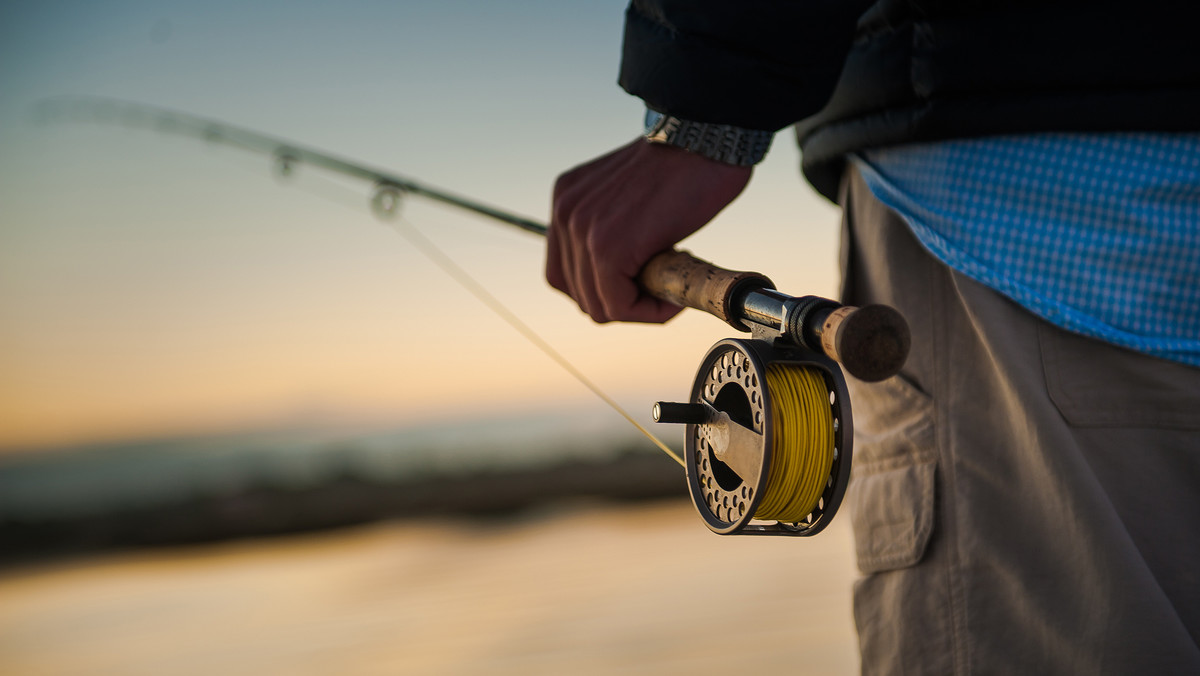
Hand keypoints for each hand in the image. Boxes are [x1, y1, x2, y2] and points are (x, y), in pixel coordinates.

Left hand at [546, 139, 751, 322]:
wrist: (707, 141)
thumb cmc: (684, 167)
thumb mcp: (627, 195)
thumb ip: (612, 228)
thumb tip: (622, 277)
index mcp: (566, 200)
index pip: (566, 272)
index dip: (603, 289)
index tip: (639, 283)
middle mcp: (565, 213)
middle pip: (578, 292)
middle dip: (621, 301)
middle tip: (659, 288)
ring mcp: (582, 230)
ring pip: (598, 305)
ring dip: (638, 308)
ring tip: (670, 288)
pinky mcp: (608, 247)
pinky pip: (619, 305)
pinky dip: (649, 311)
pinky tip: (673, 296)